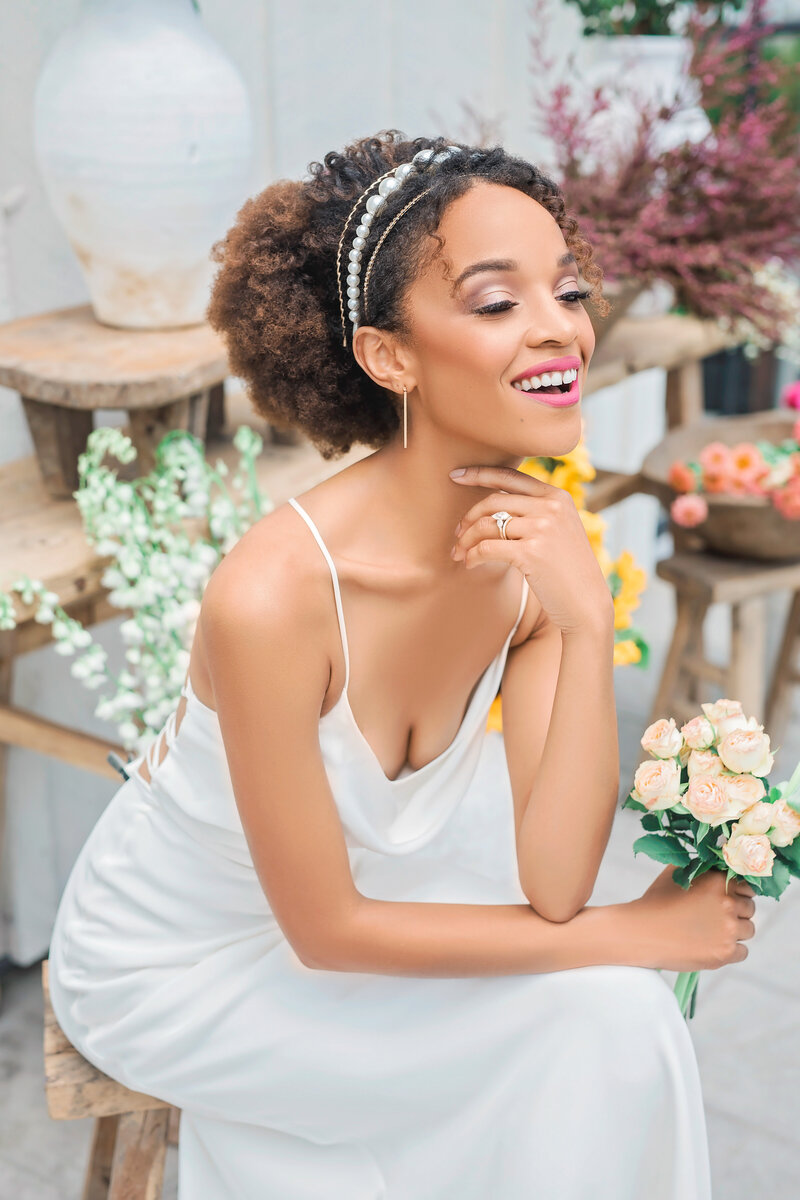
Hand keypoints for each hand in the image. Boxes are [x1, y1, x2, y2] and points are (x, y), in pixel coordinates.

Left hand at [449, 465, 613, 634]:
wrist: (586, 603)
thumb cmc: (566, 569)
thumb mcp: (559, 529)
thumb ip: (536, 511)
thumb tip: (494, 503)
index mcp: (557, 496)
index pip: (510, 476)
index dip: (479, 473)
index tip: (456, 476)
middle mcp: (551, 507)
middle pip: (493, 500)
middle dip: (468, 517)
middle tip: (457, 534)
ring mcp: (542, 528)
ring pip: (486, 525)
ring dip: (466, 540)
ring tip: (459, 553)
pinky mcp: (531, 552)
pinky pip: (487, 548)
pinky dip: (473, 556)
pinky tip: (470, 564)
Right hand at [631, 864, 756, 972]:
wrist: (641, 932)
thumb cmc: (656, 902)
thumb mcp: (676, 874)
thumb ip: (700, 869)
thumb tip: (716, 867)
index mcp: (718, 881)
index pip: (747, 887)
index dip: (737, 893)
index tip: (725, 901)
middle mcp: (728, 903)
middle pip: (750, 909)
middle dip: (736, 913)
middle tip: (715, 918)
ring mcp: (728, 929)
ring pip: (748, 930)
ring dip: (735, 932)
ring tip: (712, 933)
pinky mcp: (725, 952)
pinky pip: (743, 952)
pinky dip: (731, 951)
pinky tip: (712, 946)